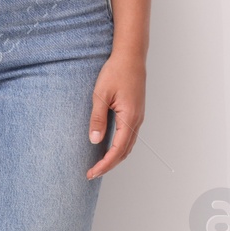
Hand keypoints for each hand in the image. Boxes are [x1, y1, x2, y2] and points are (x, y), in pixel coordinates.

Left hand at [87, 49, 145, 179]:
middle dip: (108, 165)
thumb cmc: (115, 72)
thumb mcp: (100, 95)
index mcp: (129, 117)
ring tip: (98, 165)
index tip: (92, 173)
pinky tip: (107, 149)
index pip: (117, 150)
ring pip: (128, 145)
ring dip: (114, 158)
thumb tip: (95, 141)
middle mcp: (137, 120)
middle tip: (91, 174)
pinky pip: (128, 136)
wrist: (130, 56)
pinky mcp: (135, 113)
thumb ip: (97, 119)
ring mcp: (138, 117)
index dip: (105, 164)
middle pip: (124, 152)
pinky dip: (118, 148)